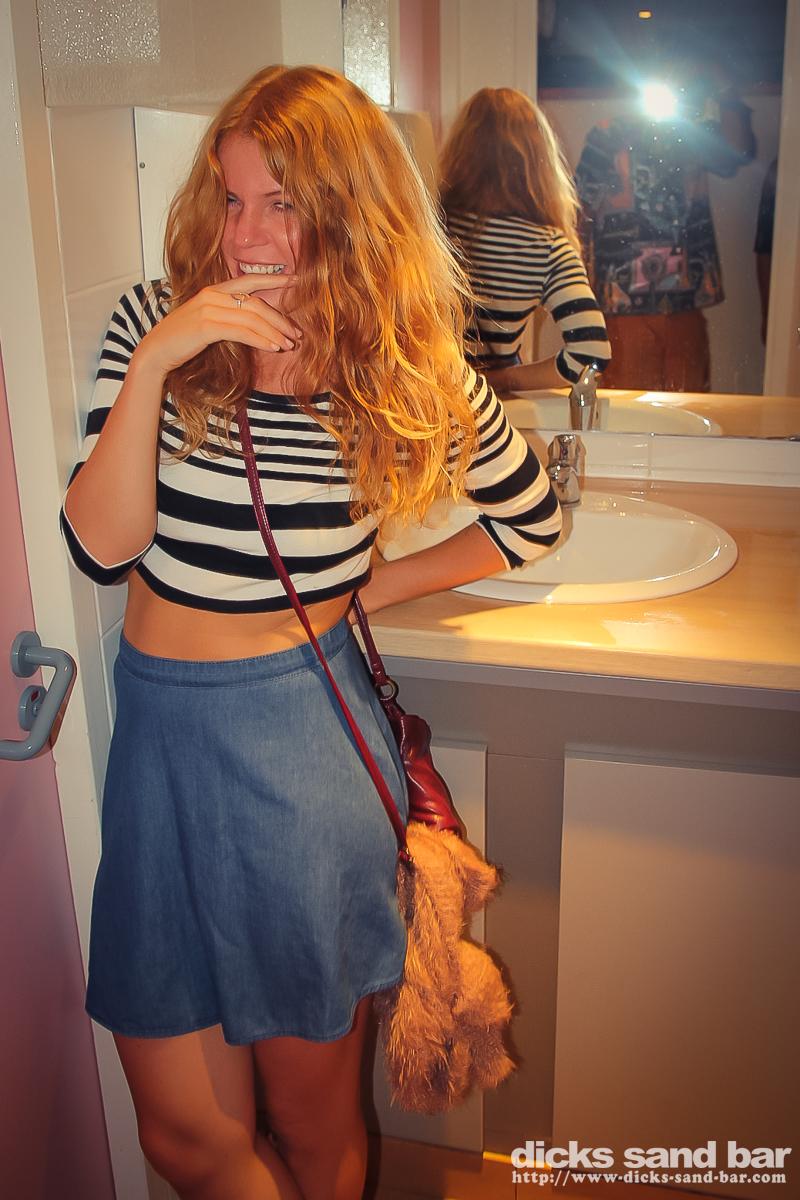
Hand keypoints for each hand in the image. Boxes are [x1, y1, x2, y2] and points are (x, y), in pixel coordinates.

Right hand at [132, 274, 299, 376]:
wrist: (156, 351)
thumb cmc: (182, 339)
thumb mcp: (207, 322)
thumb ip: (228, 317)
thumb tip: (256, 325)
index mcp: (214, 291)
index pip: (249, 280)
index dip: (274, 280)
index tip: (296, 281)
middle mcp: (213, 295)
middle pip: (256, 303)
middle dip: (280, 320)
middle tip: (296, 334)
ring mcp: (209, 309)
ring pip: (252, 318)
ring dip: (274, 333)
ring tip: (288, 346)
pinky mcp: (207, 326)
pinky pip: (241, 331)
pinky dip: (260, 340)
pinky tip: (272, 348)